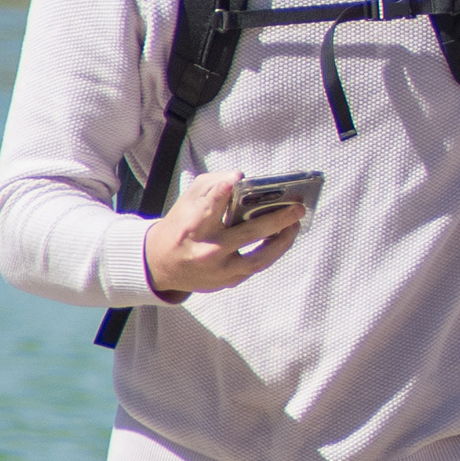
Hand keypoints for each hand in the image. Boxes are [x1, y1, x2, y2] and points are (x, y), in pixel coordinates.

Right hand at [143, 170, 302, 300]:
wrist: (161, 264)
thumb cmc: (182, 225)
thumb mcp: (188, 200)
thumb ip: (212, 185)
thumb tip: (241, 178)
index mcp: (191, 228)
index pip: (207, 210)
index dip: (220, 195)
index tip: (235, 181)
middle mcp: (205, 251)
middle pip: (245, 235)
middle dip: (275, 220)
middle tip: (298, 208)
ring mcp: (218, 270)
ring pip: (258, 259)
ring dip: (283, 241)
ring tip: (296, 224)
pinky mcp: (228, 282)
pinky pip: (256, 266)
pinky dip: (273, 251)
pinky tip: (284, 236)